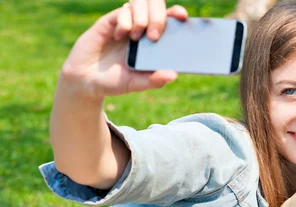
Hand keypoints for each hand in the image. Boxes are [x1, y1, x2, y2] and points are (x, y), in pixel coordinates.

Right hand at [59, 0, 187, 98]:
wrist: (86, 81)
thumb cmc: (114, 81)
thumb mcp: (135, 83)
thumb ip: (153, 80)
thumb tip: (174, 75)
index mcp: (153, 41)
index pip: (169, 20)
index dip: (177, 13)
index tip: (183, 17)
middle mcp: (141, 28)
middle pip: (156, 5)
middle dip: (159, 16)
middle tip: (154, 37)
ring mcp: (126, 24)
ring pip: (139, 3)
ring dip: (142, 17)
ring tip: (136, 37)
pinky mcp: (109, 22)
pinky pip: (122, 11)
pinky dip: (125, 21)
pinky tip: (120, 36)